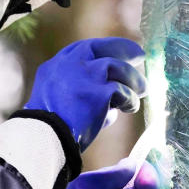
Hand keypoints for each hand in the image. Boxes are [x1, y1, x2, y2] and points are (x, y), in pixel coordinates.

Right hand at [25, 38, 146, 150]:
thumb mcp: (55, 100)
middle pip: (102, 49)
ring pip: (117, 67)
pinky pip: (123, 92)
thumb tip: (110, 101)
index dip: (103, 48)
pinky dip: (130, 100)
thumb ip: (78, 92)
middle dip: (123, 49)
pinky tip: (130, 108)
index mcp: (55, 66)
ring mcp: (85, 75)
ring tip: (142, 90)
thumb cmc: (51, 128)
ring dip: (133, 79)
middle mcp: (70, 65)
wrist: (45, 140)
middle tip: (139, 55)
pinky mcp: (99, 92)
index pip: (82, 49)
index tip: (118, 50)